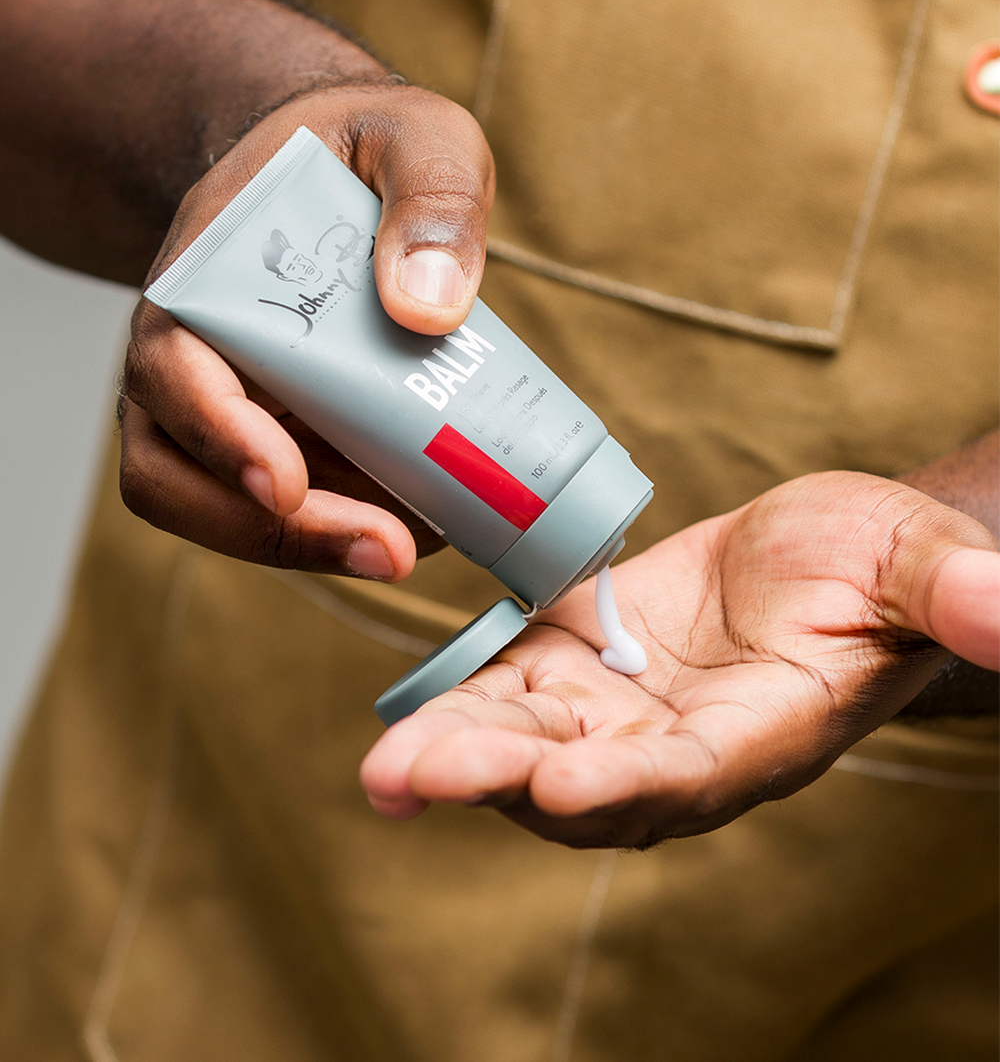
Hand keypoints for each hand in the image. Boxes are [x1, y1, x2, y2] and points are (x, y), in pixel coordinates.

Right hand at [119, 82, 494, 576]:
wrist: (334, 160)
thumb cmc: (366, 147)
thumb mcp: (419, 136)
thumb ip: (431, 196)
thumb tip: (426, 310)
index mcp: (203, 274)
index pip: (172, 372)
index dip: (219, 437)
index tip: (285, 483)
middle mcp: (190, 351)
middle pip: (180, 472)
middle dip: (275, 531)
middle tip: (386, 549)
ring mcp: (224, 401)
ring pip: (221, 506)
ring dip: (309, 544)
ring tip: (409, 546)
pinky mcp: (272, 433)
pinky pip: (283, 503)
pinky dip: (339, 524)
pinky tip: (418, 520)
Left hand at [361, 472, 999, 846]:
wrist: (823, 554)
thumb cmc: (879, 567)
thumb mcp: (916, 563)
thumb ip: (949, 593)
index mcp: (764, 733)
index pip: (692, 773)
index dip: (627, 781)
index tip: (559, 780)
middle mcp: (680, 744)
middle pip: (582, 776)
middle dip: (499, 778)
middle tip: (410, 778)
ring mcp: (622, 707)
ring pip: (530, 739)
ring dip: (459, 750)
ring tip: (385, 765)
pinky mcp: (581, 660)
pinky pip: (514, 688)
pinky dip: (463, 699)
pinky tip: (404, 712)